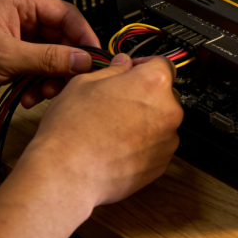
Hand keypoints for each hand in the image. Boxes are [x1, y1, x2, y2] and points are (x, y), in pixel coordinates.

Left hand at [0, 0, 99, 107]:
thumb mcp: (5, 55)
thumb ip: (48, 57)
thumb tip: (81, 59)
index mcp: (19, 1)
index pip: (67, 14)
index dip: (83, 36)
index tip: (94, 58)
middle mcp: (20, 17)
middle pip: (62, 38)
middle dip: (66, 63)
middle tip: (70, 81)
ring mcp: (16, 38)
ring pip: (51, 57)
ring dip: (51, 77)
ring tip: (44, 92)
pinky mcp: (10, 58)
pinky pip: (37, 69)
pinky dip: (38, 84)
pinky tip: (30, 95)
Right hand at [17, 54, 182, 208]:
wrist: (67, 173)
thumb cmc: (72, 130)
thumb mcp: (84, 83)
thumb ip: (112, 70)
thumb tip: (123, 66)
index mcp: (154, 83)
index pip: (162, 63)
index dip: (144, 65)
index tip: (132, 71)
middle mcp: (169, 111)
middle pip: (163, 94)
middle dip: (144, 95)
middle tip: (116, 102)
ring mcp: (168, 140)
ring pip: (160, 122)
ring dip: (144, 121)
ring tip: (112, 129)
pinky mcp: (162, 164)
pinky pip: (156, 146)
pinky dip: (142, 145)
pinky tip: (117, 146)